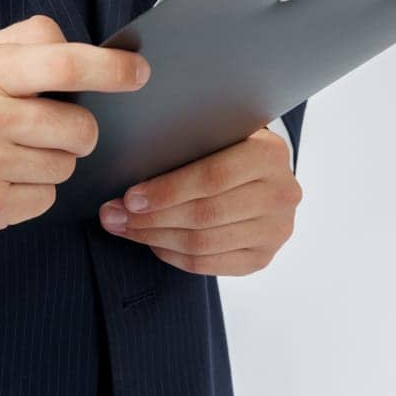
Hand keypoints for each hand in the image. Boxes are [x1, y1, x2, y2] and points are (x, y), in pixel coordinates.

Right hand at [0, 14, 150, 241]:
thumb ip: (28, 41)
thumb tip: (85, 49)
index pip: (63, 64)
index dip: (110, 69)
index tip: (139, 72)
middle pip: (78, 127)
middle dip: (79, 127)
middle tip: (51, 124)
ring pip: (66, 166)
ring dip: (52, 160)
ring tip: (12, 151)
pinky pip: (46, 199)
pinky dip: (33, 190)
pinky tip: (1, 179)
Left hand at [97, 125, 301, 274]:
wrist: (264, 170)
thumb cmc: (228, 143)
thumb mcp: (218, 131)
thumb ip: (189, 141)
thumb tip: (132, 160)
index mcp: (270, 154)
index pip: (213, 177)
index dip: (168, 190)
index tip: (129, 196)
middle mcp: (281, 194)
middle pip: (206, 214)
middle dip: (152, 217)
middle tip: (114, 214)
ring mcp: (275, 230)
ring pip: (204, 244)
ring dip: (155, 238)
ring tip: (123, 227)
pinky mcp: (262, 257)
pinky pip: (209, 264)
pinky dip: (173, 255)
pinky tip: (151, 242)